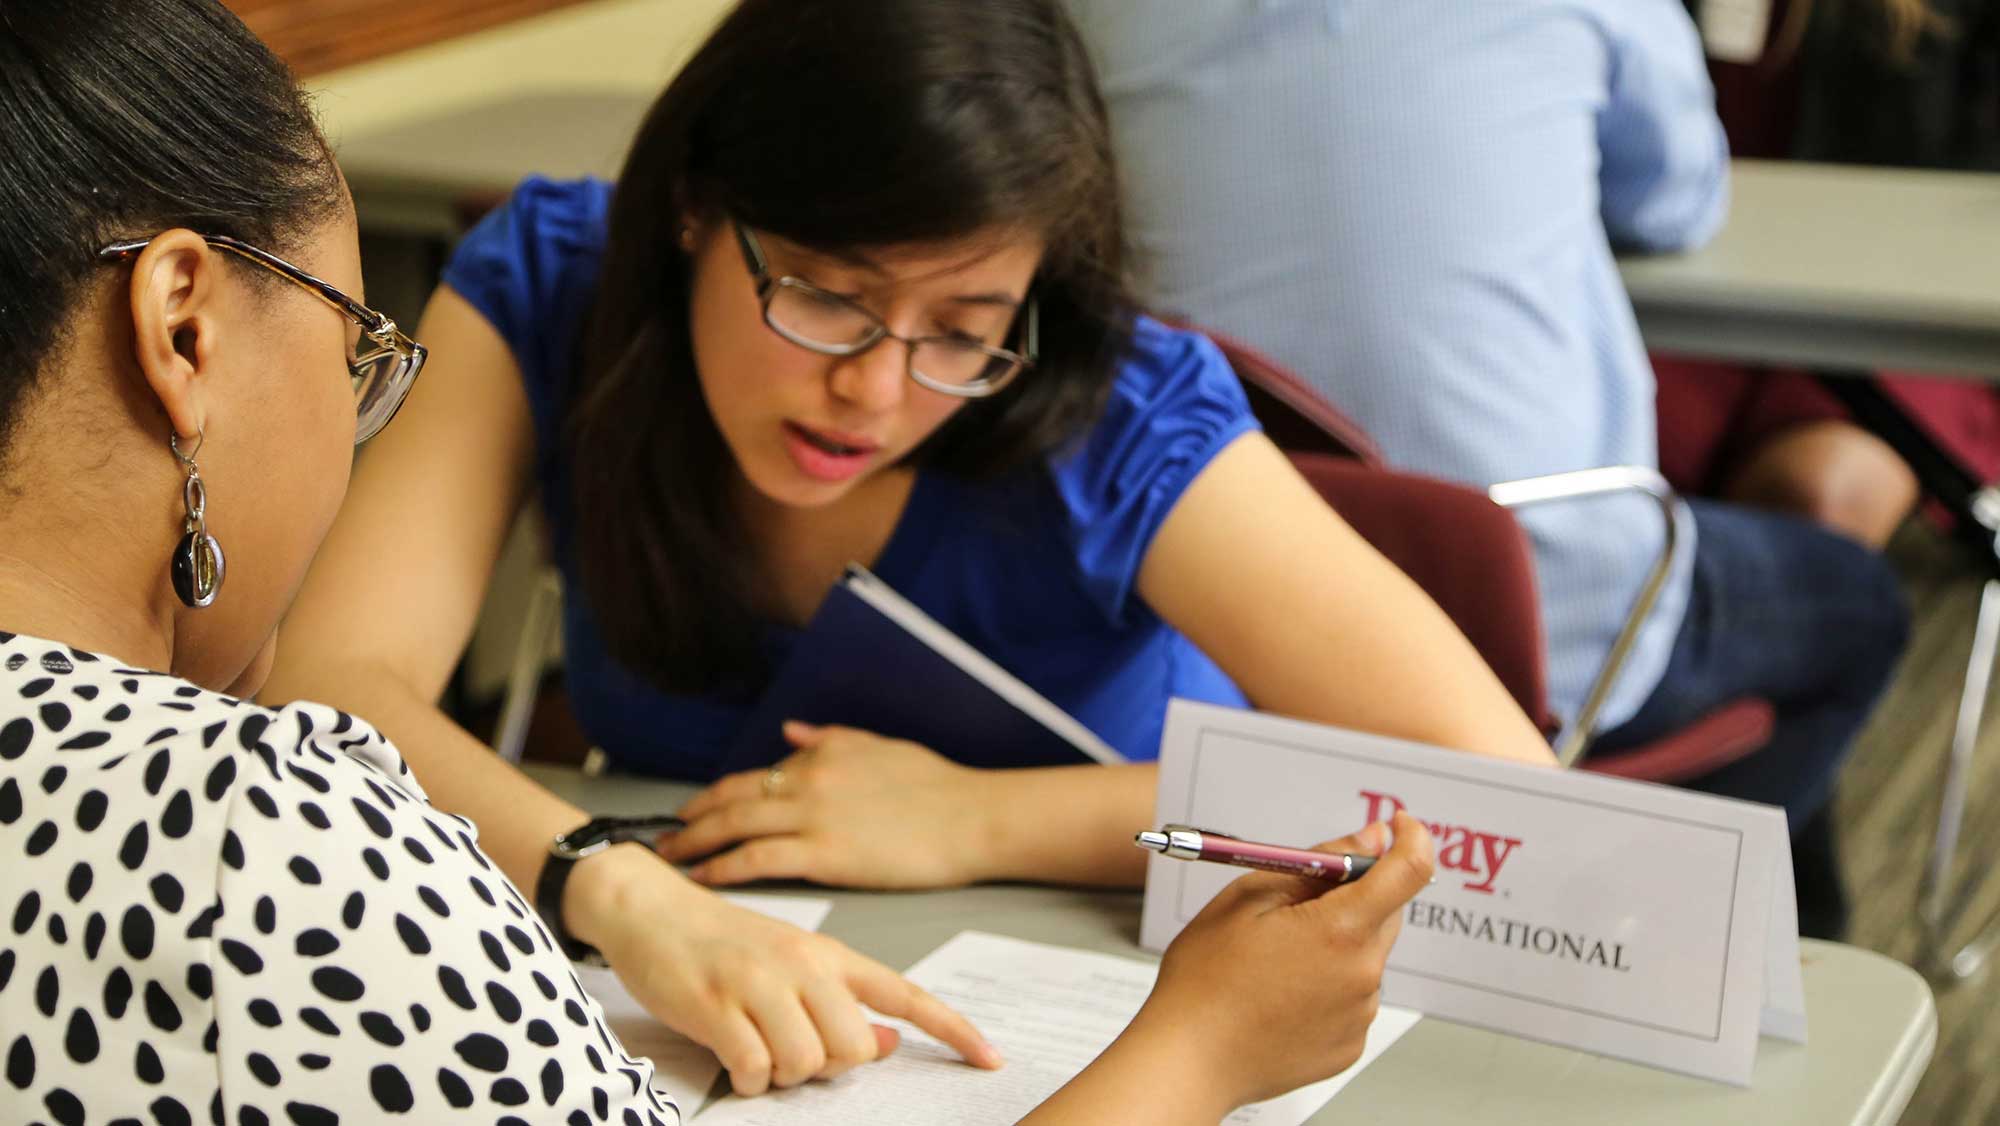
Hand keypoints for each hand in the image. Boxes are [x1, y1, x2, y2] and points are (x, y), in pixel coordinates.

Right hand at [569, 844, 1001, 1095]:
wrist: (649, 908)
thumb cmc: (722, 942)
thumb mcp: (792, 961)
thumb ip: (841, 1000)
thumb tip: (887, 1043)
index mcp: (828, 952)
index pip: (904, 993)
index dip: (951, 1029)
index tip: (990, 1058)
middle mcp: (802, 965)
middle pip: (853, 1047)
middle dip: (828, 1065)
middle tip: (791, 1048)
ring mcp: (758, 984)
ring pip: (805, 1063)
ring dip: (779, 1072)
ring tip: (754, 1044)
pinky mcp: (715, 1006)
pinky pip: (753, 1070)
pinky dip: (744, 1077)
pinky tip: (729, 1054)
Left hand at [659, 722, 990, 888]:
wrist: (971, 817)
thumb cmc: (935, 786)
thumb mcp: (878, 747)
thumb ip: (828, 739)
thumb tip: (789, 733)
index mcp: (821, 755)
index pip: (752, 777)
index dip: (714, 796)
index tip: (690, 811)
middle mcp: (808, 781)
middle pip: (731, 801)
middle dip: (689, 821)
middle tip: (659, 839)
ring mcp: (813, 817)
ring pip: (735, 828)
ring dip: (695, 845)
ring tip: (669, 860)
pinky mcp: (825, 855)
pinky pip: (758, 859)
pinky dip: (724, 867)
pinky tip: (704, 877)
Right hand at [1128, 813, 1432, 1111]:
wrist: (1188, 1059)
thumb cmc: (1207, 977)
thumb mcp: (1249, 896)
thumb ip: (1319, 862)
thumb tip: (1373, 838)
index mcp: (1341, 930)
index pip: (1410, 871)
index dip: (1411, 838)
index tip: (1398, 826)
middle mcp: (1363, 975)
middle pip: (1385, 913)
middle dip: (1353, 896)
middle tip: (1296, 902)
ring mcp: (1359, 1016)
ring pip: (1365, 956)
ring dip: (1337, 943)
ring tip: (1274, 960)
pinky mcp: (1349, 1046)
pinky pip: (1352, 999)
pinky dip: (1329, 985)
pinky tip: (1281, 993)